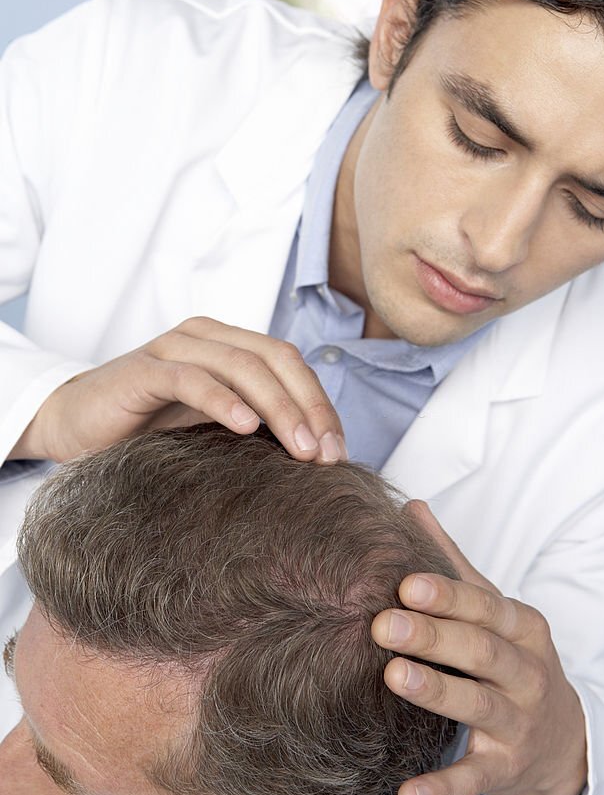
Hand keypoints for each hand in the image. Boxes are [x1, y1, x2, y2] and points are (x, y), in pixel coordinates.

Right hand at [9, 317, 345, 464]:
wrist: (73, 426)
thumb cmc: (146, 430)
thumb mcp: (212, 429)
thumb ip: (256, 429)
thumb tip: (315, 457)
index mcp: (228, 345)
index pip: (291, 365)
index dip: (320, 404)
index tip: (338, 452)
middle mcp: (206, 337)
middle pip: (276, 359)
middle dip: (310, 407)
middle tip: (327, 454)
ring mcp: (174, 348)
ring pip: (243, 365)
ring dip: (279, 408)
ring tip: (300, 448)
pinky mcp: (144, 370)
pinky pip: (192, 378)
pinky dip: (224, 401)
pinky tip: (247, 428)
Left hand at [371, 500, 587, 794]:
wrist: (564, 741)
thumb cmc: (512, 660)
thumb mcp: (495, 612)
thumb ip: (453, 564)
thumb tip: (411, 507)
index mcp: (523, 628)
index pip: (485, 607)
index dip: (448, 595)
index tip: (406, 583)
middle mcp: (527, 674)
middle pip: (482, 652)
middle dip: (435, 637)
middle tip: (384, 624)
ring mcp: (519, 724)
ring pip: (479, 707)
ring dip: (438, 693)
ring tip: (394, 677)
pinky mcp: (505, 769)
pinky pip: (472, 778)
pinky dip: (441, 787)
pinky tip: (406, 792)